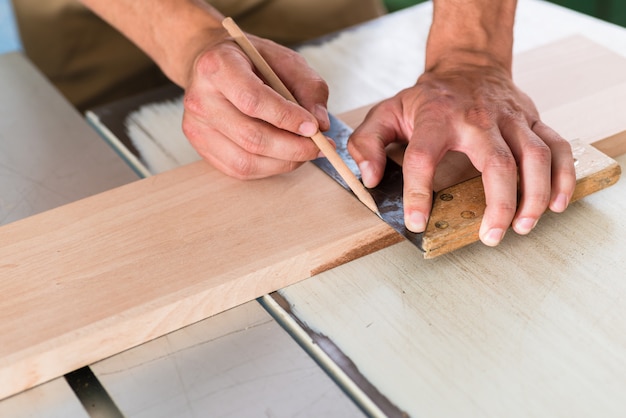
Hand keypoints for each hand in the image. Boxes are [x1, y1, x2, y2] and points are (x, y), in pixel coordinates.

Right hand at [182, 33, 329, 178]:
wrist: (214, 67)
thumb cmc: (250, 62)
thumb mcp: (285, 60)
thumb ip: (308, 87)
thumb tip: (321, 124)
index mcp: (217, 67)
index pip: (253, 100)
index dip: (287, 118)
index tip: (314, 127)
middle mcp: (200, 99)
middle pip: (250, 137)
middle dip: (293, 148)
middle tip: (319, 147)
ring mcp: (196, 127)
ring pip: (246, 161)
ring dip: (284, 161)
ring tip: (305, 151)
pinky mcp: (201, 147)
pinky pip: (239, 170)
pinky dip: (269, 167)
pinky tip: (283, 155)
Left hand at [348, 63, 575, 245]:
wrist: (468, 65)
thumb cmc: (428, 98)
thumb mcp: (387, 113)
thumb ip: (368, 143)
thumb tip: (369, 179)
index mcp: (436, 118)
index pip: (424, 157)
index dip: (418, 193)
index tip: (416, 222)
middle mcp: (477, 119)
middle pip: (497, 162)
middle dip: (499, 204)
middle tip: (490, 237)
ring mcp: (511, 119)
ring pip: (535, 156)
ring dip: (535, 195)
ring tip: (523, 227)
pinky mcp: (533, 121)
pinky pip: (559, 147)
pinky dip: (563, 176)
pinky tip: (557, 204)